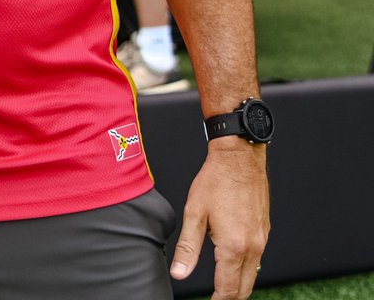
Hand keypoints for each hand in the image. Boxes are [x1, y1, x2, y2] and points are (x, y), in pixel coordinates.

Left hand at [169, 142, 268, 299]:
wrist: (239, 159)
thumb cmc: (215, 181)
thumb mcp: (194, 213)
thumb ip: (188, 247)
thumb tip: (179, 274)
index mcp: (234, 247)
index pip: (228, 289)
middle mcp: (253, 248)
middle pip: (244, 288)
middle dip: (230, 298)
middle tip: (215, 299)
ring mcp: (262, 240)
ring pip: (253, 275)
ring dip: (238, 285)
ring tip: (221, 287)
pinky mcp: (264, 232)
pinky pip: (258, 260)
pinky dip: (246, 269)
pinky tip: (233, 264)